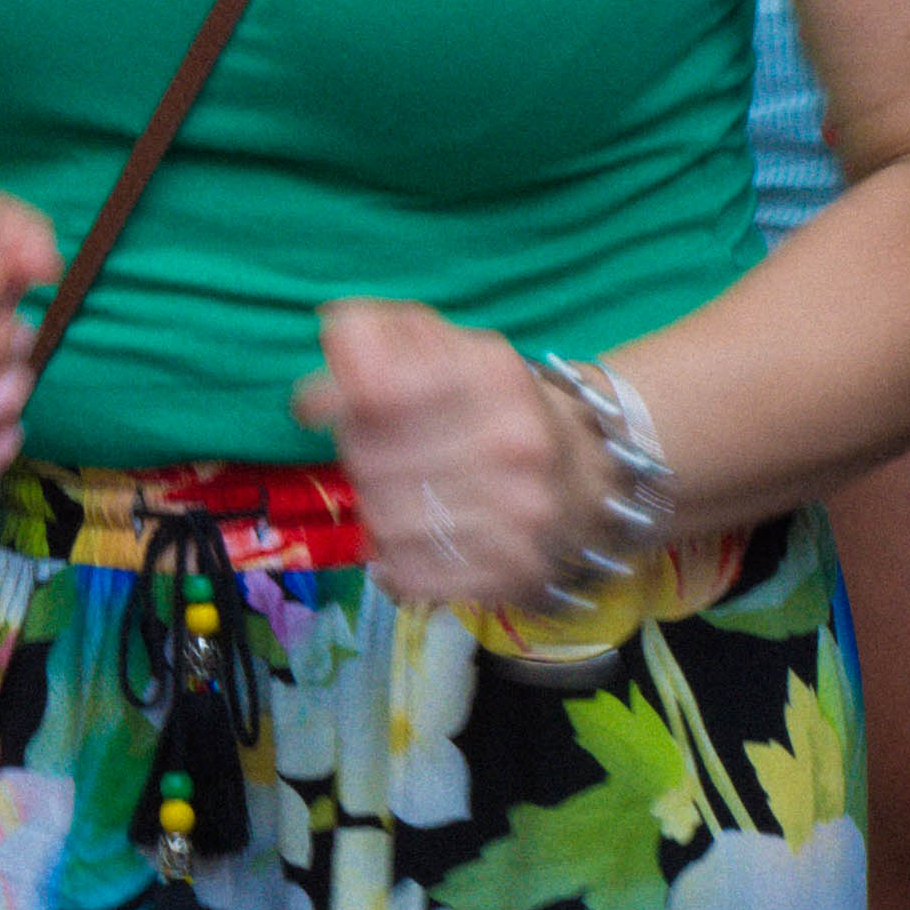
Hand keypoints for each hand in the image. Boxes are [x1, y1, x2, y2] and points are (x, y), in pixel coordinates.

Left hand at [290, 298, 595, 621]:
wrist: (591, 476)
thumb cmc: (494, 405)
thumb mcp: (448, 346)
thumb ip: (374, 335)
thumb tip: (318, 377)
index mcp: (494, 377)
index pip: (376, 389)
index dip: (334, 397)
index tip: (318, 407)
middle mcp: (513, 445)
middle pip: (368, 460)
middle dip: (358, 454)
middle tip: (380, 450)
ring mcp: (519, 515)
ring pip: (383, 522)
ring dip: (375, 509)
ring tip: (406, 493)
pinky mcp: (512, 573)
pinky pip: (408, 574)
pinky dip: (394, 560)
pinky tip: (418, 536)